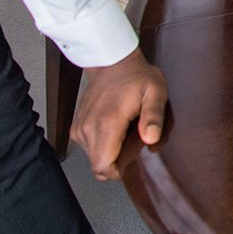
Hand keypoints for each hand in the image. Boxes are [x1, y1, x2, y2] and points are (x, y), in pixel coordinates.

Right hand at [72, 48, 167, 180]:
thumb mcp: (155, 92)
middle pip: (98, 165)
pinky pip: (89, 148)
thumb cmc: (136, 76)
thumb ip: (154, 116)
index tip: (133, 158)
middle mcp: (88, 128)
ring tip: (125, 131)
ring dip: (110, 152)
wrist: (112, 62)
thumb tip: (151, 139)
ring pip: (93, 158)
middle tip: (133, 141)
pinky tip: (115, 129)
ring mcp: (80, 128)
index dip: (119, 171)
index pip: (103, 166)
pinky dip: (102, 144)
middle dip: (117, 162)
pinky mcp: (77, 127)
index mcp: (107, 122)